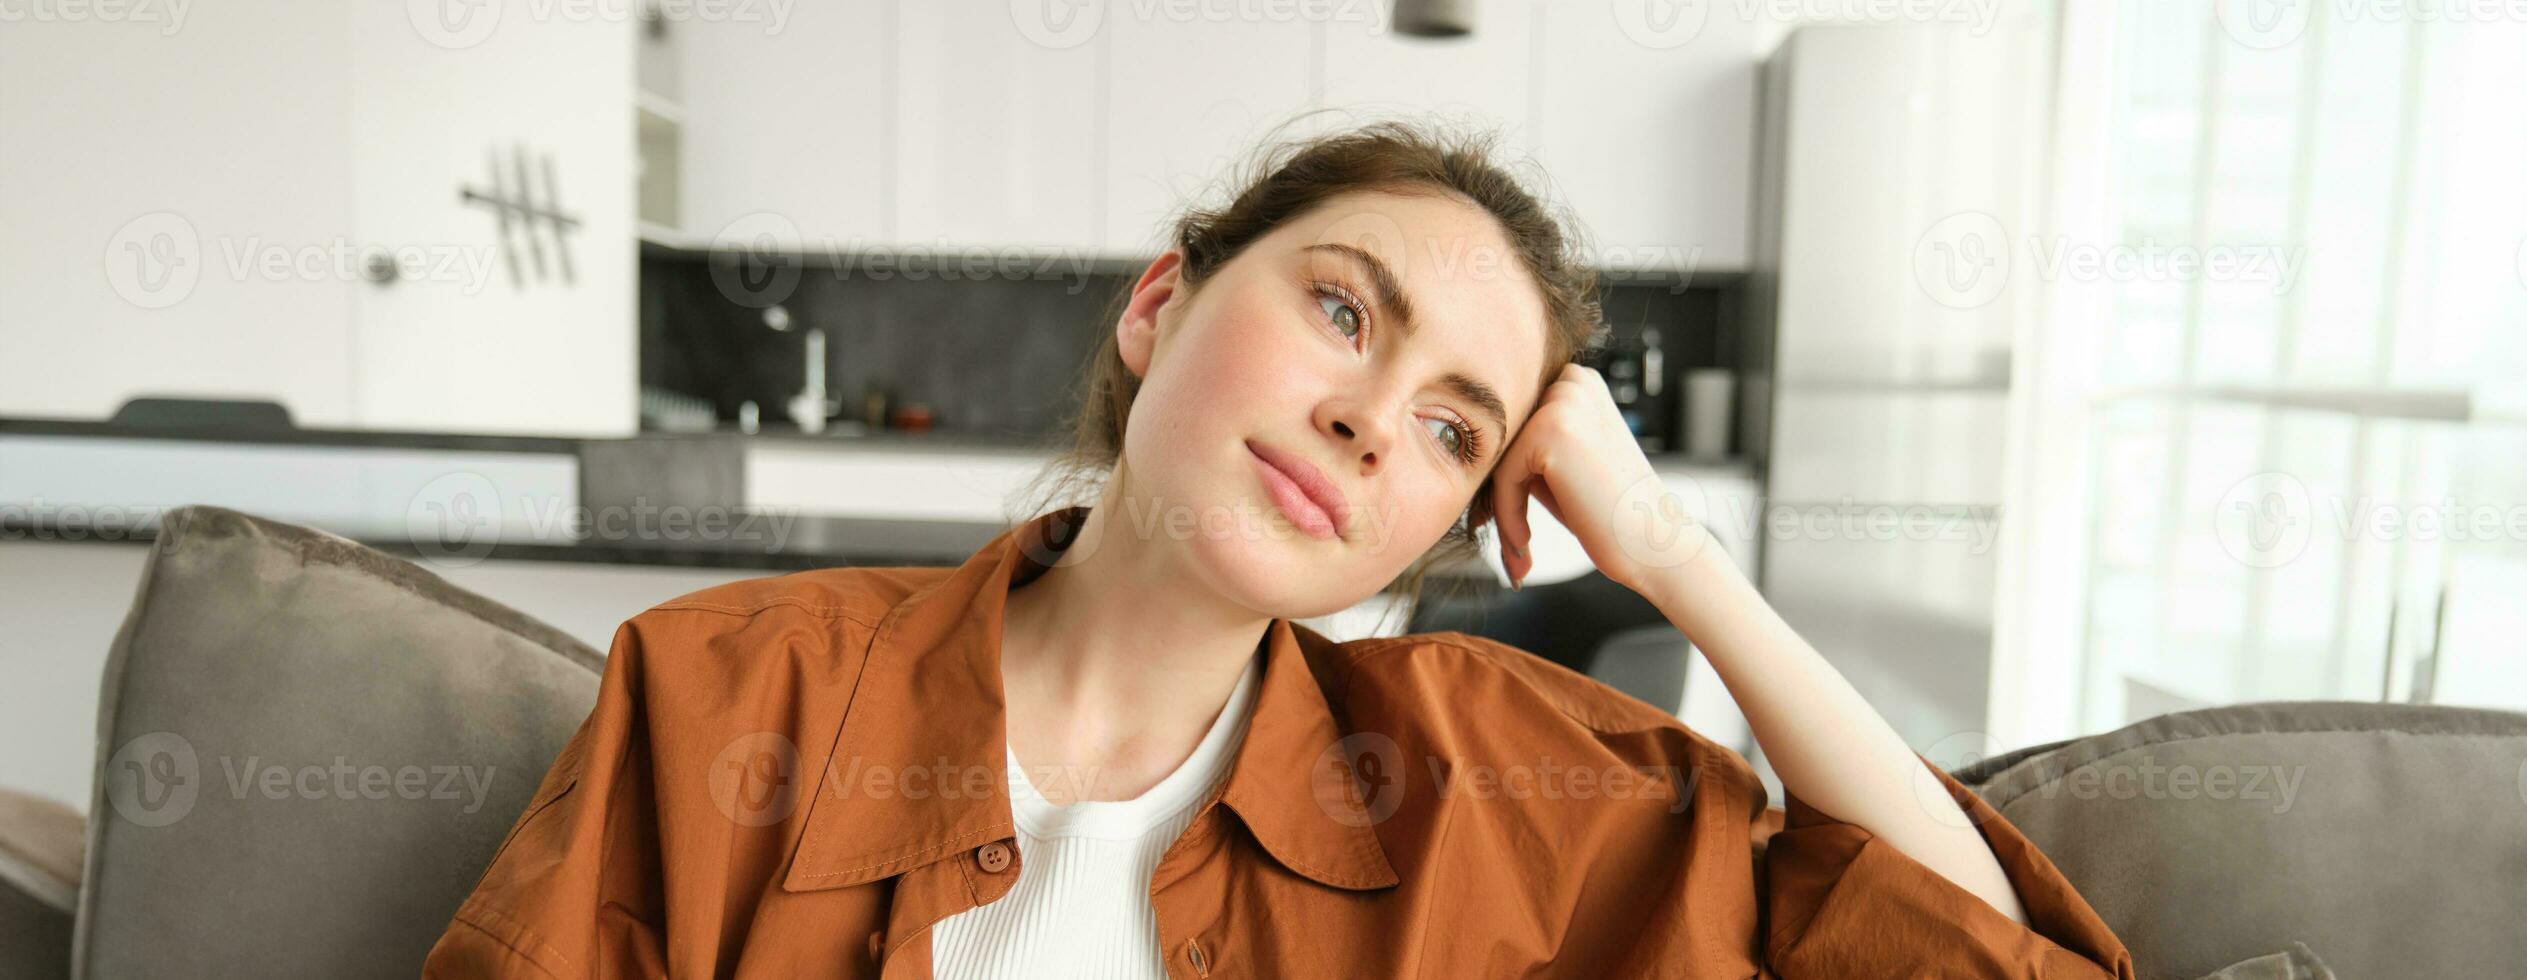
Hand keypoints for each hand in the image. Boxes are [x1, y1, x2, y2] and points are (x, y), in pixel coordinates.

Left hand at [1486, 364, 1715, 598]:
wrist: (1654, 544)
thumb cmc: (1609, 511)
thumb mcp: (1563, 462)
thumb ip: (1526, 444)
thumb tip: (1468, 447)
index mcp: (1576, 381)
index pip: (1510, 422)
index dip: (1499, 472)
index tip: (1493, 517)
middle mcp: (1571, 380)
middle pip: (1499, 438)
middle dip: (1495, 492)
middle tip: (1508, 540)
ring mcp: (1562, 402)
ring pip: (1497, 459)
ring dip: (1501, 510)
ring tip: (1519, 549)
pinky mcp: (1549, 431)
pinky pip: (1502, 479)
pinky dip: (1507, 518)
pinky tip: (1526, 544)